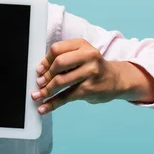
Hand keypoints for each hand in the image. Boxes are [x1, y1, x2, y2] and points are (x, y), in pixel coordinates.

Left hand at [30, 39, 153, 113]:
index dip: (45, 60)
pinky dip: (52, 103)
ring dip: (46, 90)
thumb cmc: (93, 67)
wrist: (116, 80)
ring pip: (61, 81)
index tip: (38, 70)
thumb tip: (40, 71)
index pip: (57, 49)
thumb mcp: (81, 55)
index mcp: (82, 45)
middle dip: (46, 74)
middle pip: (59, 63)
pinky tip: (43, 108)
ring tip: (36, 96)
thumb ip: (64, 58)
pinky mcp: (89, 89)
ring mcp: (90, 73)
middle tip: (39, 82)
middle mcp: (88, 56)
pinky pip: (66, 97)